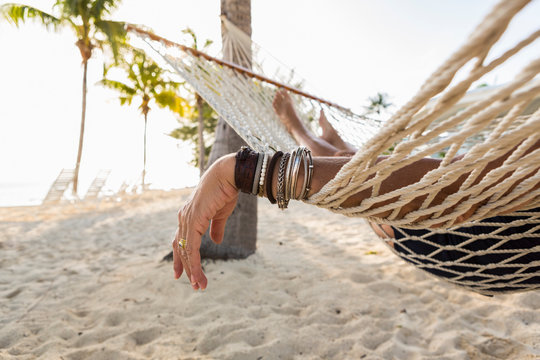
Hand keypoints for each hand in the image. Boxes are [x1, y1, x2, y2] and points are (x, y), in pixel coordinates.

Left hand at [171, 154, 238, 289]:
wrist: (228, 175)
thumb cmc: (225, 190)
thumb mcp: (220, 214)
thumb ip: (216, 228)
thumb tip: (216, 242)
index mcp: (189, 216)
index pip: (180, 241)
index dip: (180, 258)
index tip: (180, 274)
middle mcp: (183, 218)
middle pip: (181, 249)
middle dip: (186, 268)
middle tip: (194, 285)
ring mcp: (187, 219)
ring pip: (186, 251)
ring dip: (192, 270)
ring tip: (199, 285)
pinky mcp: (193, 220)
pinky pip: (192, 247)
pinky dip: (194, 263)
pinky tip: (198, 274)